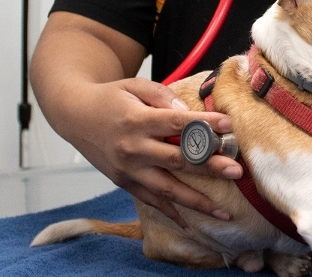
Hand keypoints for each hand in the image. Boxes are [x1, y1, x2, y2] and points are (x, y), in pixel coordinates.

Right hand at [65, 77, 242, 229]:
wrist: (75, 115)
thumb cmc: (110, 98)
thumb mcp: (134, 85)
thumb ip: (162, 95)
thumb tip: (186, 111)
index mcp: (136, 121)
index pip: (177, 124)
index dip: (204, 125)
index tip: (228, 125)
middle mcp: (133, 149)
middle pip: (177, 160)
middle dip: (209, 167)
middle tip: (236, 170)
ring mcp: (128, 171)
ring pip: (167, 190)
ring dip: (196, 201)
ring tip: (223, 211)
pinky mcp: (125, 183)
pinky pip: (151, 202)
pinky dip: (171, 215)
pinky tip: (191, 225)